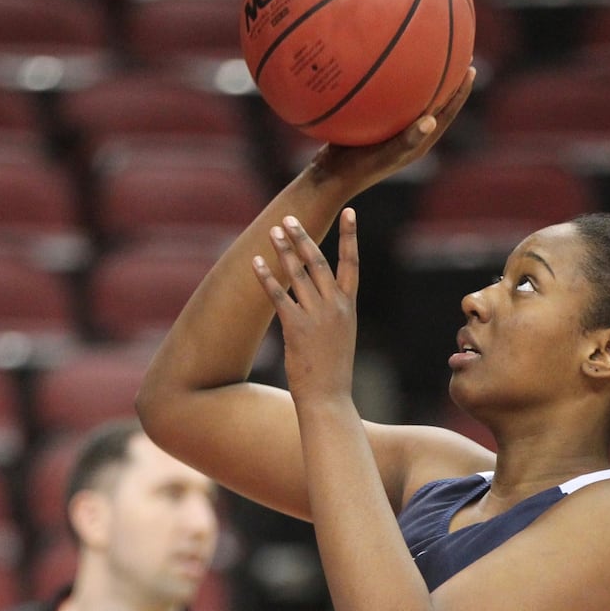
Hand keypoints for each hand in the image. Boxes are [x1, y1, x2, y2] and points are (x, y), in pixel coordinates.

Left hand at [252, 208, 358, 404]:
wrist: (328, 397)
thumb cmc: (333, 371)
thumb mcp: (340, 336)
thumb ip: (332, 312)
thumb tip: (318, 295)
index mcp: (349, 307)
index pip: (352, 264)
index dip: (351, 237)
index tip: (351, 212)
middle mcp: (335, 307)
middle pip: (319, 262)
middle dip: (303, 237)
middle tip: (290, 218)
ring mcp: (316, 316)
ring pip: (298, 273)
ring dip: (284, 249)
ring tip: (273, 230)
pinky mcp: (295, 328)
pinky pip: (278, 295)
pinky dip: (266, 276)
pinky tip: (257, 261)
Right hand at [311, 66, 475, 196]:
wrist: (329, 177)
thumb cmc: (358, 168)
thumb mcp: (384, 154)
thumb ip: (408, 140)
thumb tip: (432, 121)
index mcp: (418, 144)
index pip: (446, 114)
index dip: (460, 93)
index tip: (471, 68)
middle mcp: (409, 138)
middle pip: (435, 106)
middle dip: (448, 82)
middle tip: (460, 56)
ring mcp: (392, 133)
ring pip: (414, 103)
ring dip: (424, 82)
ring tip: (428, 55)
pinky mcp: (376, 129)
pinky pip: (392, 103)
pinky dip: (394, 85)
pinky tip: (385, 66)